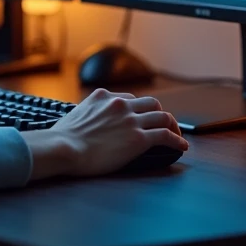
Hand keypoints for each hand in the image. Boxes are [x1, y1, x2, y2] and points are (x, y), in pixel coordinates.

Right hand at [21, 88, 187, 180]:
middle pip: (151, 104)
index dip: (139, 109)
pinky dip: (177, 140)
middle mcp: (120, 104)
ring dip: (173, 126)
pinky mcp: (138, 139)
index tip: (141, 118)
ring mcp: (130, 121)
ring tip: (177, 135)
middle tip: (164, 125)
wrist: (64, 148)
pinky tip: (182, 146)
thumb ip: (88, 114)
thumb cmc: (63, 138)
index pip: (129, 98)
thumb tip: (88, 123)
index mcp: (103, 96)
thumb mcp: (75, 115)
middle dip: (159, 114)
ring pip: (162, 117)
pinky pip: (165, 135)